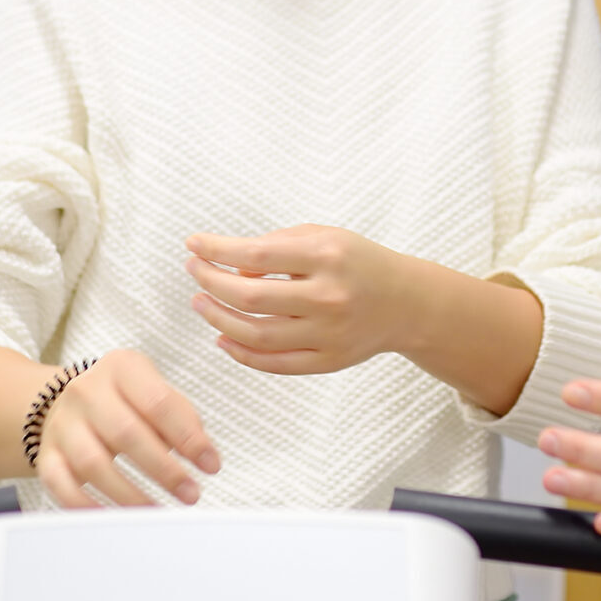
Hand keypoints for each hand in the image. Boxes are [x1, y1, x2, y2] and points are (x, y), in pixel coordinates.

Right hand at [37, 349, 219, 508]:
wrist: (69, 401)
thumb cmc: (126, 400)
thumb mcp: (156, 391)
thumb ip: (182, 418)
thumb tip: (205, 455)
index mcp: (122, 368)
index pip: (159, 403)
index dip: (189, 438)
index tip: (211, 465)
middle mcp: (86, 391)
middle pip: (126, 434)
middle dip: (164, 470)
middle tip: (190, 493)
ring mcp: (62, 423)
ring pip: (92, 463)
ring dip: (130, 494)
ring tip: (158, 510)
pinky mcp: (47, 453)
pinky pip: (60, 484)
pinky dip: (86, 505)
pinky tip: (114, 516)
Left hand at [185, 226, 411, 374]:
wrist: (408, 303)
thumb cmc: (359, 263)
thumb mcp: (325, 237)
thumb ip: (278, 245)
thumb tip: (231, 268)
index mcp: (329, 256)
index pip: (257, 254)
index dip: (217, 250)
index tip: (193, 244)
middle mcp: (329, 296)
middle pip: (250, 296)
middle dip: (211, 282)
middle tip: (195, 271)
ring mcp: (329, 333)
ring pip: (256, 334)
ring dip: (218, 318)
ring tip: (200, 303)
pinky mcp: (329, 361)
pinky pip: (273, 363)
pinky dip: (241, 353)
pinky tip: (223, 337)